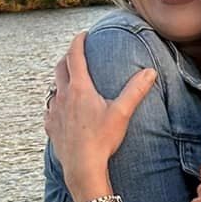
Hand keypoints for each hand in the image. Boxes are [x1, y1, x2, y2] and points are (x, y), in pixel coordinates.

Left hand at [44, 33, 156, 201]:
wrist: (83, 167)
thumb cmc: (102, 139)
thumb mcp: (122, 112)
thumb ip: (136, 90)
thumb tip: (150, 72)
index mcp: (79, 88)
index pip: (75, 56)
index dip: (78, 42)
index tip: (83, 35)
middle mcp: (63, 96)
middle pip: (60, 68)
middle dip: (68, 58)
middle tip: (76, 54)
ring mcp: (54, 112)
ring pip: (54, 89)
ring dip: (61, 81)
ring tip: (70, 82)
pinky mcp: (51, 127)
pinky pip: (50, 110)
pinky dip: (56, 104)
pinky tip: (62, 110)